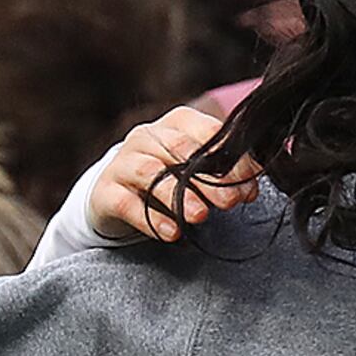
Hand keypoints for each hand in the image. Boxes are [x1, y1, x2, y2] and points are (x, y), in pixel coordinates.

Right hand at [85, 103, 254, 243]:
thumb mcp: (195, 170)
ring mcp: (122, 161)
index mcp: (175, 123)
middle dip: (209, 179)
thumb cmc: (166, 179)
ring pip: (150, 172)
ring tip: (200, 216)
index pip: (206, 133)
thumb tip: (250, 188)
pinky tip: (172, 232)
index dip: (230, 160)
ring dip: (178, 196)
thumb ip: (222, 173)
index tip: (248, 188)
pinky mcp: (105, 191)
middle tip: (231, 202)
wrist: (115, 196)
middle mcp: (145, 136)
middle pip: (179, 151)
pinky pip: (127, 202)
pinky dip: (151, 218)